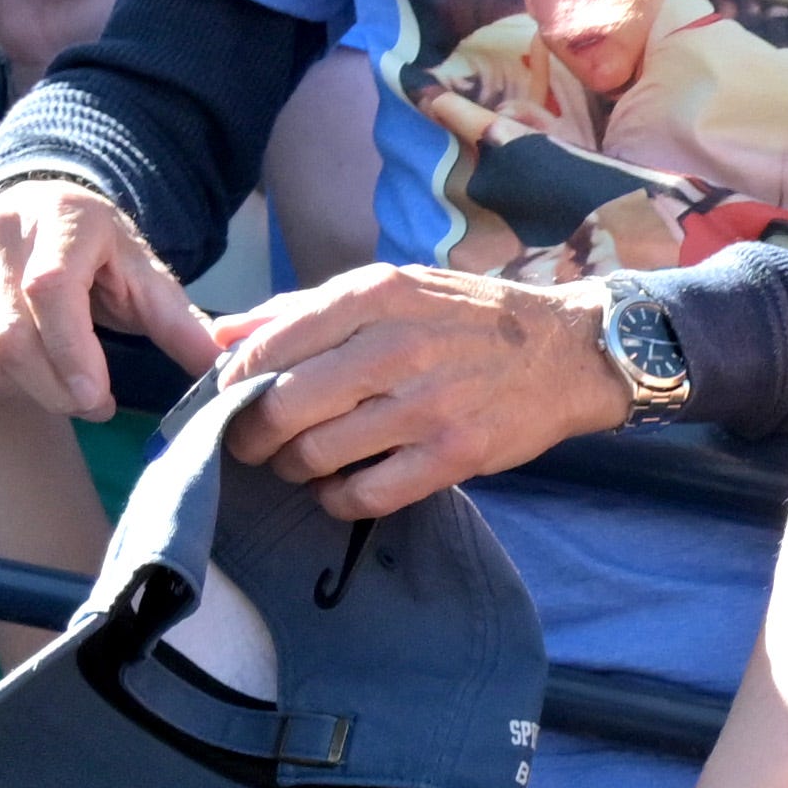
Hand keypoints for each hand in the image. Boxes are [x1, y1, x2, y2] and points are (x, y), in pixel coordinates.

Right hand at [0, 169, 212, 421]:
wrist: (34, 212)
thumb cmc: (97, 254)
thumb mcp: (144, 274)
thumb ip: (179, 322)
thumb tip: (221, 371)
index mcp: (62, 219)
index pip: (50, 291)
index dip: (71, 353)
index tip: (99, 398)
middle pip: (9, 337)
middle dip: (55, 390)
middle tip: (92, 404)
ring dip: (19, 392)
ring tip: (55, 384)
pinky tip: (14, 376)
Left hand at [220, 259, 630, 512]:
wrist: (566, 351)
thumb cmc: (469, 318)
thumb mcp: (392, 287)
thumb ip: (305, 309)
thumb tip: (221, 334)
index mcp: (376, 295)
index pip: (270, 345)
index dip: (235, 384)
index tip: (230, 400)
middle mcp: (397, 347)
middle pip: (284, 407)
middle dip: (252, 436)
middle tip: (253, 445)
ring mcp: (427, 405)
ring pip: (317, 454)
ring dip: (292, 469)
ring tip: (298, 465)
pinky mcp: (453, 455)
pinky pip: (366, 495)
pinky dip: (335, 500)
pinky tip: (337, 490)